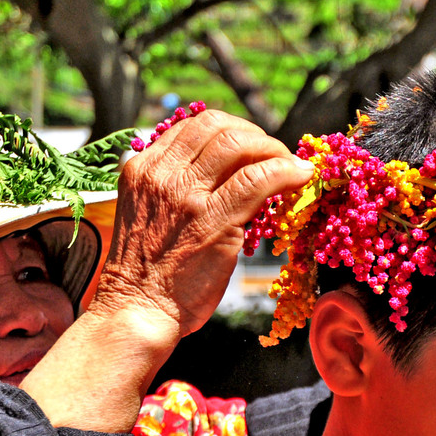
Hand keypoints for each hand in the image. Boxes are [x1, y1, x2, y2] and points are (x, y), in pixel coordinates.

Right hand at [90, 110, 313, 338]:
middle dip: (252, 134)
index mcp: (143, 169)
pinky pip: (258, 180)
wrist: (137, 310)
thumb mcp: (148, 215)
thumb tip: (224, 176)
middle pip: (217, 126)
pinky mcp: (214, 220)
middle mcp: (162, 174)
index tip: (249, 148)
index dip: (230, 130)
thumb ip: (174, 190)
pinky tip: (299, 176)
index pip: (193, 126)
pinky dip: (286, 171)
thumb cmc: (146, 274)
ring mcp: (187, 196)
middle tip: (272, 155)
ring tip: (288, 166)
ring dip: (273, 149)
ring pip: (239, 144)